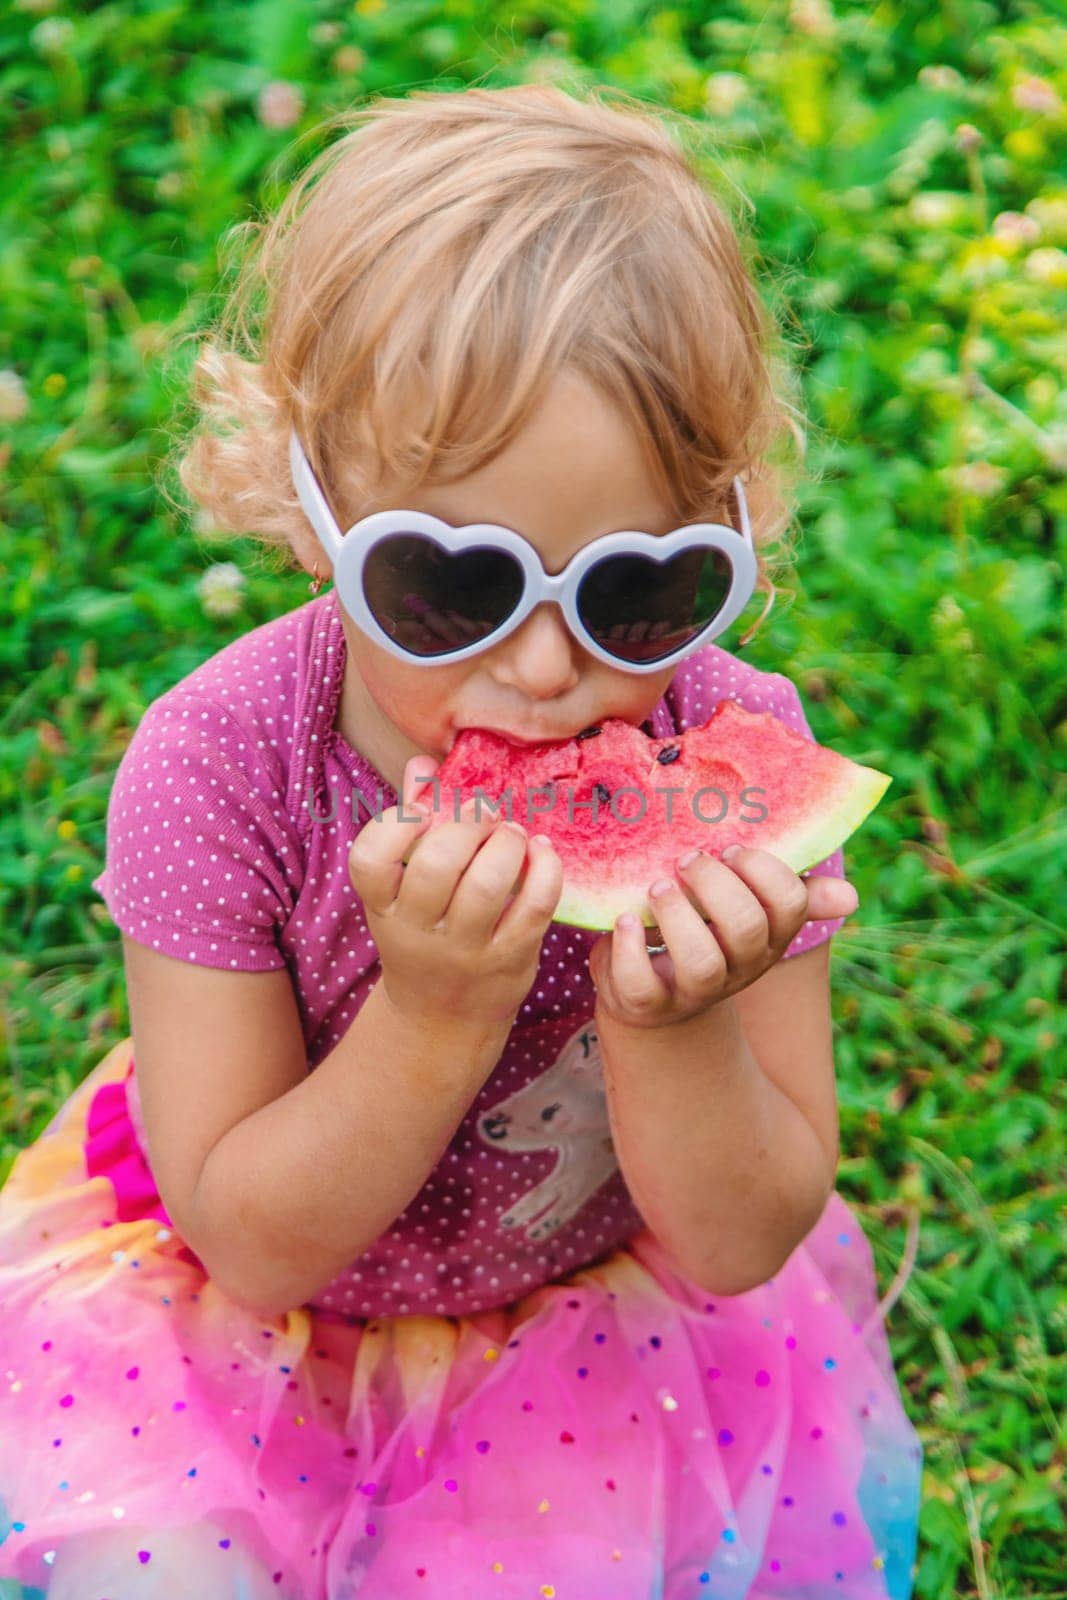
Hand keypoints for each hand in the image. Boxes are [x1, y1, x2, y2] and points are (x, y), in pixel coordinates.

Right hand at [347, 755, 562, 1030]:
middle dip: (467, 823)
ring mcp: (466, 949)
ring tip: (511, 833)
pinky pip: (535, 904)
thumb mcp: (402, 889)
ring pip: (488, 884)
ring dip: (506, 842)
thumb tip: (422, 765)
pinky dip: (545, 867)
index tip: (425, 813)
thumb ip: (412, 823)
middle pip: (438, 864)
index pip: (370, 859)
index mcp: (383, 907)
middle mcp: (418, 931)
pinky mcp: (511, 958)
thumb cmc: (424, 933)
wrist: (443, 1017)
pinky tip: (541, 850)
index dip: (396, 823)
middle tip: (483, 814)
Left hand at [587, 844, 859, 1030]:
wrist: (648, 993)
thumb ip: (788, 895)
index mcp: (766, 936)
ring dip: (678, 916)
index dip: (763, 871)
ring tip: (657, 888)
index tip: (730, 849)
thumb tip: (850, 897)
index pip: (788, 905)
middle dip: (716, 885)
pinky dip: (629, 948)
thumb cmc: (696, 930)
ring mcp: (694, 991)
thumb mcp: (740, 910)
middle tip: (686, 860)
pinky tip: (622, 920)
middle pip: (747, 928)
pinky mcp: (648, 1005)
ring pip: (703, 962)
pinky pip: (642, 985)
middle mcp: (738, 967)